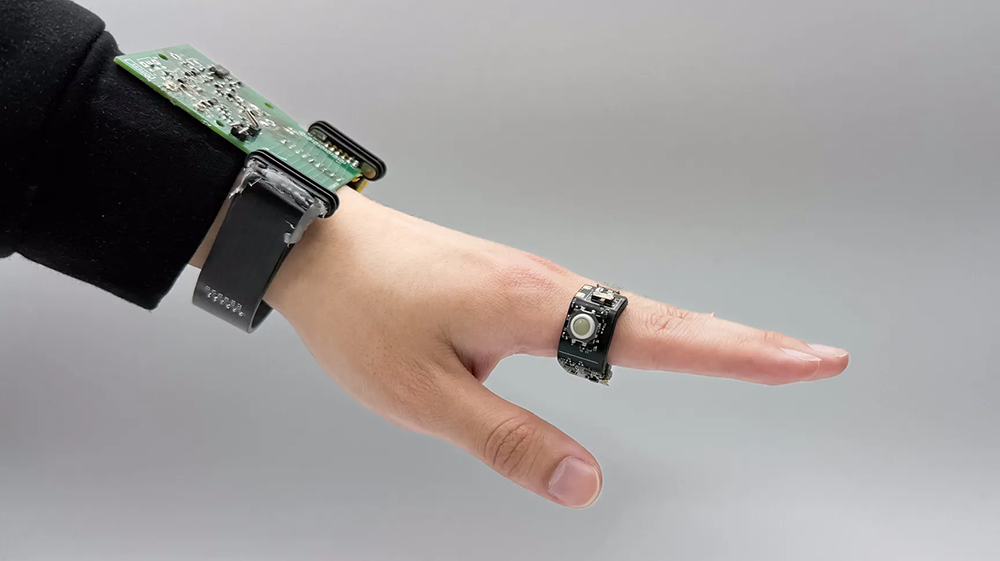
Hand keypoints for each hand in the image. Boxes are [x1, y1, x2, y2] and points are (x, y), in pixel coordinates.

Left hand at [257, 188, 848, 507]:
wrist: (320, 249)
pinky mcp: (516, 285)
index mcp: (537, 307)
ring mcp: (535, 280)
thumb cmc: (364, 313)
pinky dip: (651, 328)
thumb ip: (507, 441)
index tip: (810, 361)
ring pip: (636, 313)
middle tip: (816, 359)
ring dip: (705, 335)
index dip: (741, 356)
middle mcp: (549, 285)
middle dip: (747, 345)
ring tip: (761, 356)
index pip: (662, 338)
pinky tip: (660, 341)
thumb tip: (583, 483)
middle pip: (668, 319)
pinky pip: (600, 311)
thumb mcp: (425, 397)